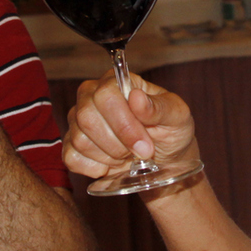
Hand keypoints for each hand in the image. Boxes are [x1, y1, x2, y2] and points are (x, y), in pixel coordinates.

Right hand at [63, 73, 196, 180]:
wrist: (166, 161)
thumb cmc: (171, 132)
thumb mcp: (178, 117)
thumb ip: (160, 106)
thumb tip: (137, 98)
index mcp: (116, 82)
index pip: (105, 94)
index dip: (124, 123)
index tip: (146, 144)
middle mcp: (91, 96)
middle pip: (87, 116)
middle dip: (118, 143)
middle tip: (141, 153)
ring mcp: (78, 121)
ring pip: (80, 139)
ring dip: (110, 156)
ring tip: (129, 156)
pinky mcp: (72, 145)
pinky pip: (72, 158)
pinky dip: (97, 168)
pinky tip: (113, 165)